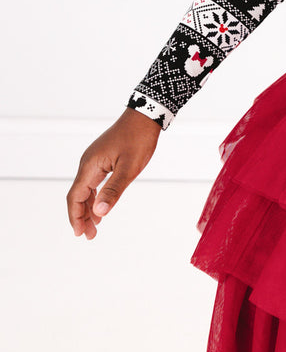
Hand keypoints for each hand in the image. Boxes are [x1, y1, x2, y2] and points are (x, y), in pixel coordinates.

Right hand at [66, 108, 161, 239]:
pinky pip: (94, 181)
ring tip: (95, 227)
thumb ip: (114, 190)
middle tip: (90, 236)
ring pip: (86, 189)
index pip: (75, 197)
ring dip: (89, 208)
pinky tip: (101, 206)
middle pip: (78, 195)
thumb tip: (100, 212)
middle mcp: (87, 163)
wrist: (144, 116)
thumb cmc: (138, 139)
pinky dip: (95, 196)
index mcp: (90, 166)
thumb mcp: (129, 168)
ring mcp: (94, 160)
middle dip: (82, 217)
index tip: (80, 234)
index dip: (76, 217)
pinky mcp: (102, 158)